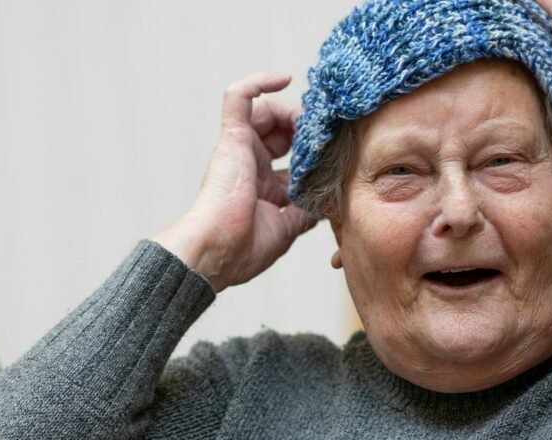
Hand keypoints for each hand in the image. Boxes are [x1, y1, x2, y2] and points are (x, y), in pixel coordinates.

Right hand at [155, 73, 316, 292]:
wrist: (218, 249)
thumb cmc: (243, 248)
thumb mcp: (287, 229)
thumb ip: (304, 213)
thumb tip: (324, 204)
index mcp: (262, 188)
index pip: (292, 159)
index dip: (312, 153)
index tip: (333, 152)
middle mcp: (250, 165)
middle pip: (281, 132)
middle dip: (305, 129)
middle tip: (324, 134)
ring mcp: (239, 149)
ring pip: (264, 111)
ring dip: (291, 111)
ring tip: (308, 121)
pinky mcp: (231, 137)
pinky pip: (238, 96)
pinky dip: (258, 82)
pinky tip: (284, 79)